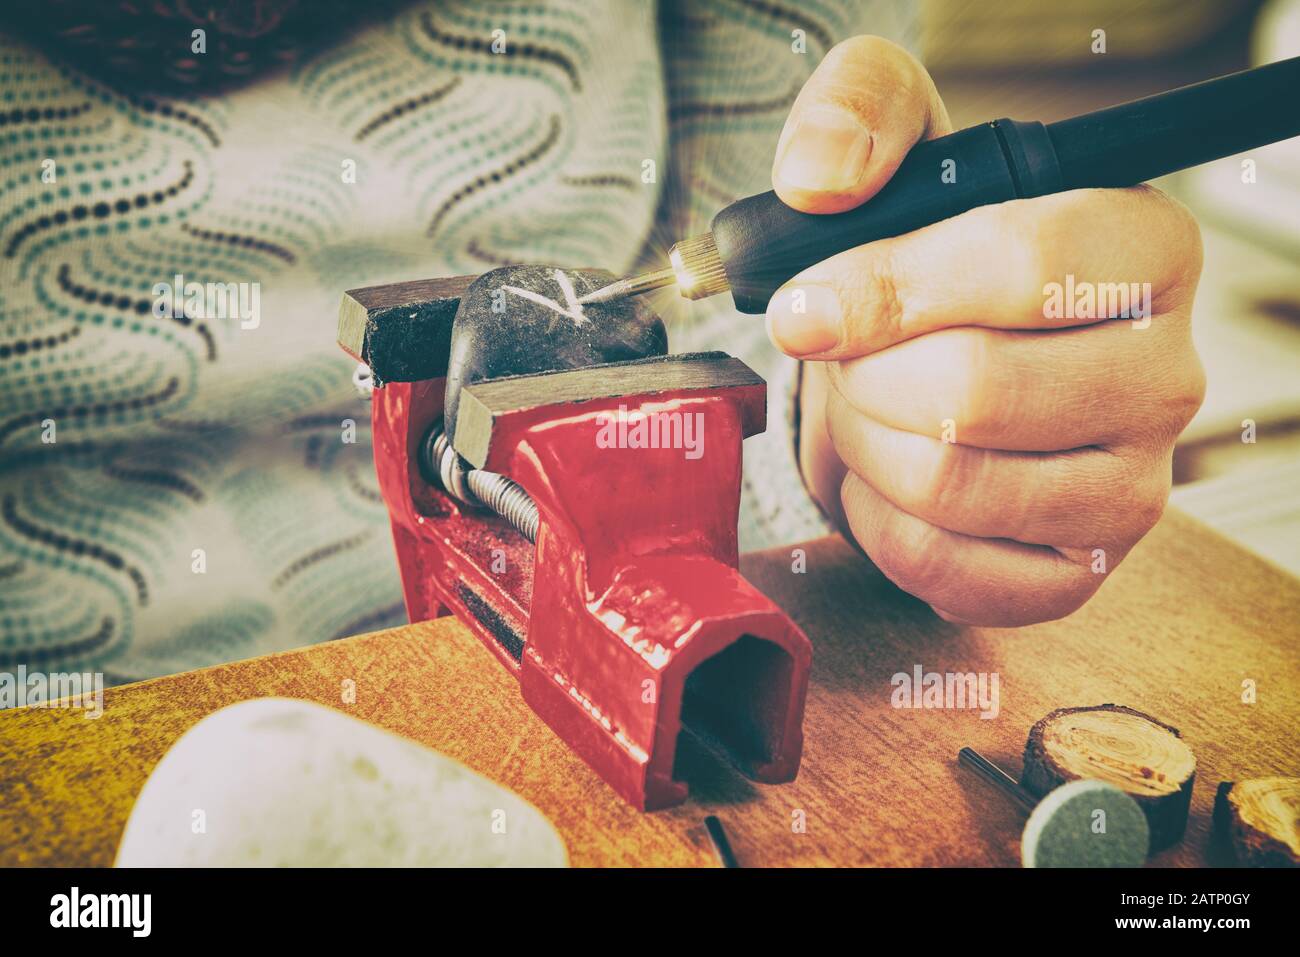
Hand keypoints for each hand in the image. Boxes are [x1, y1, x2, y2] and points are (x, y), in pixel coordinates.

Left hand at [769, 37, 1205, 625]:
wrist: (939, 358)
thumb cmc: (929, 254)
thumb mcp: (899, 145)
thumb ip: (857, 117)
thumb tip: (816, 181)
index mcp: (1144, 249)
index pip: (1024, 265)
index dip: (886, 290)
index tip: (804, 307)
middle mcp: (1163, 374)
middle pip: (977, 391)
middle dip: (861, 376)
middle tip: (839, 360)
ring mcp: (1130, 489)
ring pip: (951, 485)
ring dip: (862, 443)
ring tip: (862, 408)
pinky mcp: (1074, 575)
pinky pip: (939, 567)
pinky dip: (874, 521)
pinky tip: (883, 474)